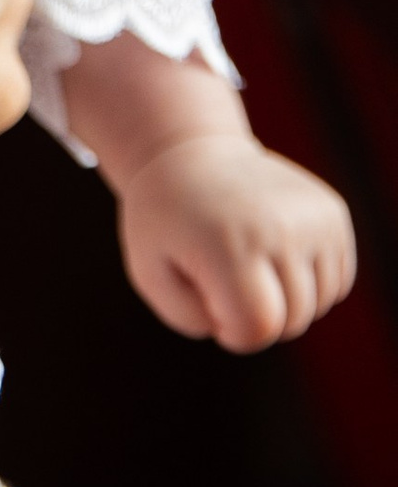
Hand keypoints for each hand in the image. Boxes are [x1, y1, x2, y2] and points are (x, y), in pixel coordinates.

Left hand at [119, 131, 356, 350]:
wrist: (192, 154)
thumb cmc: (165, 223)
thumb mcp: (151, 274)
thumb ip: (194, 319)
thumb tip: (254, 326)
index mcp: (230, 242)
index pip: (259, 327)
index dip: (233, 332)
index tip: (209, 301)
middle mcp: (280, 226)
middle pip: (292, 320)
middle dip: (257, 318)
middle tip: (224, 280)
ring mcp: (313, 217)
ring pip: (317, 304)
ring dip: (284, 301)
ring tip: (247, 263)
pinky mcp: (332, 212)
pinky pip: (336, 282)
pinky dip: (308, 283)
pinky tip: (274, 254)